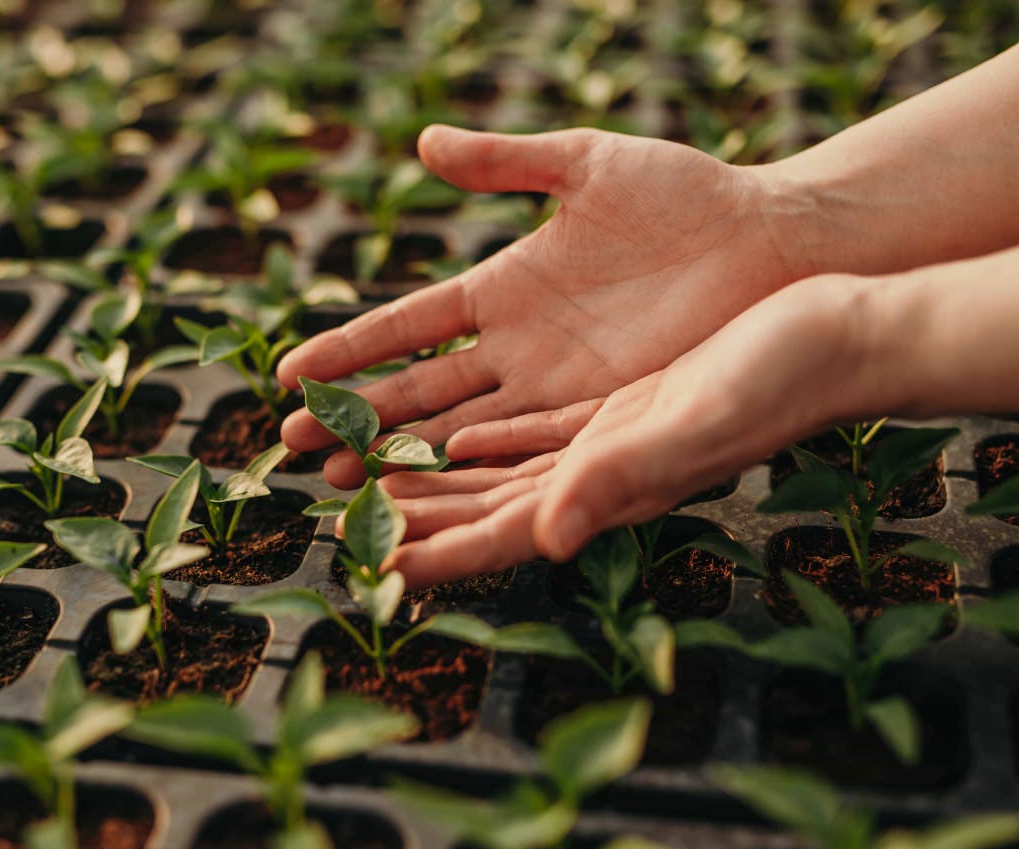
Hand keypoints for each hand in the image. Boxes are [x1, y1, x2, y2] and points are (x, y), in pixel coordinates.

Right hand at [278, 124, 814, 487]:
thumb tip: (423, 144)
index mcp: (501, 286)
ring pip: (458, 431)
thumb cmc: (684, 194)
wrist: (768, 240)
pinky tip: (424, 496)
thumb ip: (505, 160)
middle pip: (417, 391)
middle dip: (352, 417)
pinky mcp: (598, 414)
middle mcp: (517, 347)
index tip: (288, 372)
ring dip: (398, 457)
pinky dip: (470, 472)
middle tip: (289, 448)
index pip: (406, 326)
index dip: (349, 349)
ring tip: (337, 484)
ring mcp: (554, 387)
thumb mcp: (586, 164)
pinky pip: (522, 450)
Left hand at [380, 273, 903, 586]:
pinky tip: (453, 439)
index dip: (439, 555)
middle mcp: (598, 476)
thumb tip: (547, 538)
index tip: (376, 572)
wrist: (831, 335)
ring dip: (436, 480)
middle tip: (342, 530)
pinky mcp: (618, 404)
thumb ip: (617, 478)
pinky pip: (535, 431)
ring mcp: (606, 441)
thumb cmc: (776, 383)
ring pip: (502, 474)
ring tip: (373, 486)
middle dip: (415, 522)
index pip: (503, 536)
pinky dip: (488, 439)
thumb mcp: (691, 423)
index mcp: (606, 490)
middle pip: (486, 512)